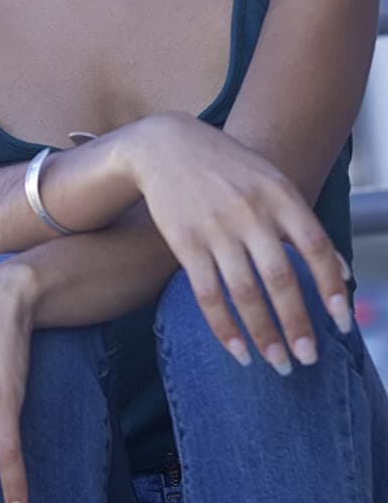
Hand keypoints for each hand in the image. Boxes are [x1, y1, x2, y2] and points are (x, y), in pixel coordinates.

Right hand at [127, 112, 351, 370]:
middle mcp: (250, 211)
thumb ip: (302, 222)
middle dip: (298, 325)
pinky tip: (238, 352)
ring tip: (279, 363)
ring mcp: (216, 228)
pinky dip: (225, 328)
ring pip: (245, 294)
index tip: (343, 323)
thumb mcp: (269, 179)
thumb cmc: (226, 165)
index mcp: (278, 193)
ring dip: (265, 335)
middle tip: (309, 359)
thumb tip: (343, 271)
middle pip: (281, 279)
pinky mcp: (185, 242)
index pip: (315, 247)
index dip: (331, 288)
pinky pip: (208, 295)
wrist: (164, 144)